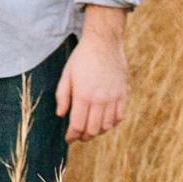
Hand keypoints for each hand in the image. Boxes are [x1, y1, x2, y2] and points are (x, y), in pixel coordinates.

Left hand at [55, 10, 128, 142]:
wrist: (104, 42)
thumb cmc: (82, 57)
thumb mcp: (67, 73)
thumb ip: (62, 95)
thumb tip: (60, 114)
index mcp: (83, 95)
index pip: (77, 125)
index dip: (72, 135)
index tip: (68, 139)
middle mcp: (99, 100)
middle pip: (92, 130)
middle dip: (84, 136)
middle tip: (78, 135)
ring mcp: (113, 99)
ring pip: (106, 127)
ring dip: (97, 131)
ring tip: (90, 128)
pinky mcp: (122, 95)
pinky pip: (119, 118)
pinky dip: (111, 124)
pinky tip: (104, 120)